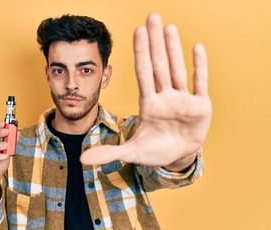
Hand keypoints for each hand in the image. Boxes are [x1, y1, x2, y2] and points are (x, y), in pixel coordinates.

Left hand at [80, 13, 211, 167]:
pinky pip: (200, 82)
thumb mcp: (131, 153)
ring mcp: (183, 100)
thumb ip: (108, 153)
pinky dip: (199, 66)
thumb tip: (81, 160)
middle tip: (152, 16)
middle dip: (155, 42)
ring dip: (174, 48)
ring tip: (169, 27)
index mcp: (148, 104)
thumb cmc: (154, 151)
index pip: (143, 73)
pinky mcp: (201, 106)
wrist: (178, 156)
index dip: (141, 53)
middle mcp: (165, 97)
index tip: (137, 31)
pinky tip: (197, 47)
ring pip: (178, 69)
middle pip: (159, 65)